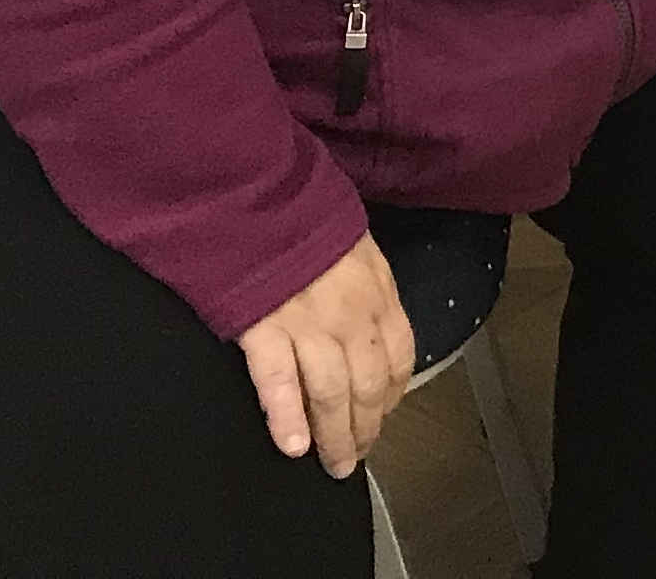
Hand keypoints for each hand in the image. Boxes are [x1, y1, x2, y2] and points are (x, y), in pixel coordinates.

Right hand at [238, 235, 413, 476]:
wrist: (257, 190)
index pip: (398, 355)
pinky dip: (287, 417)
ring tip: (331, 464)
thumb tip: (367, 320)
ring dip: (333, 436)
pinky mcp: (262, 327)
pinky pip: (279, 382)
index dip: (391, 394)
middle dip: (364, 428)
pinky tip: (293, 445)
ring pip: (330, 392)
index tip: (382, 416)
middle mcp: (350, 312)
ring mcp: (306, 322)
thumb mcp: (354, 242)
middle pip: (367, 385)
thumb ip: (364, 285)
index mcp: (377, 290)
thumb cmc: (302, 212)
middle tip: (353, 458)